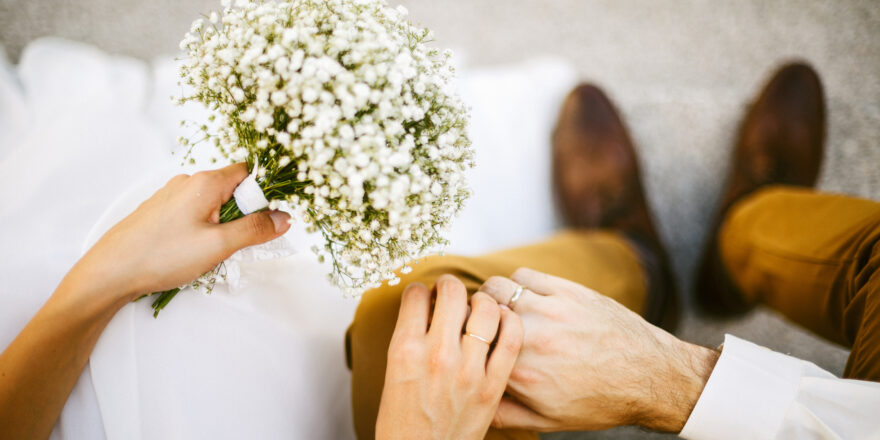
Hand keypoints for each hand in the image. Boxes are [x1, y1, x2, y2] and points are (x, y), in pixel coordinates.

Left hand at [70, 163, 290, 302]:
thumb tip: (284, 218)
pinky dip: (203, 230)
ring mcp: (171, 196)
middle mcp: (188, 182)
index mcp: (205, 183)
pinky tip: (192, 253)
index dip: (263, 194)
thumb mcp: (218, 246)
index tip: (266, 220)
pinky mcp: (161, 212)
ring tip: (211, 254)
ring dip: (222, 226)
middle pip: (231, 189)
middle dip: (242, 215)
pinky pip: (195, 214)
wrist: (111, 272)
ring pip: (213, 204)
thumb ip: (255, 230)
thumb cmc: (163, 256)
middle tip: (237, 244)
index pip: (248, 173)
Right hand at [376, 275, 523, 439]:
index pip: (415, 294)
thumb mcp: (392, 375)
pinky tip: (504, 321)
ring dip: (482, 299)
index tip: (426, 296)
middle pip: (452, 292)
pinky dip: (510, 321)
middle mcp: (436, 354)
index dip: (422, 290)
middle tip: (452, 292)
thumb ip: (408, 339)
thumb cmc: (402, 422)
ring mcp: (468, 370)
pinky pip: (511, 338)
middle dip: (451, 285)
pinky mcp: (493, 386)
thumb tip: (426, 309)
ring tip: (479, 306)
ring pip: (486, 308)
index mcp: (404, 349)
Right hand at [479, 268, 718, 432]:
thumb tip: (473, 407)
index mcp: (521, 374)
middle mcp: (530, 338)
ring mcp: (549, 310)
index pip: (468, 346)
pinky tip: (526, 298)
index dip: (459, 341)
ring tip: (500, 309)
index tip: (458, 341)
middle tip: (477, 324)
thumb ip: (505, 414)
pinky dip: (517, 284)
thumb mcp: (549, 420)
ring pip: (495, 288)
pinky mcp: (567, 291)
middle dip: (470, 317)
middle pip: (474, 313)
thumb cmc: (601, 401)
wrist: (651, 376)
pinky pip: (524, 276)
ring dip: (491, 297)